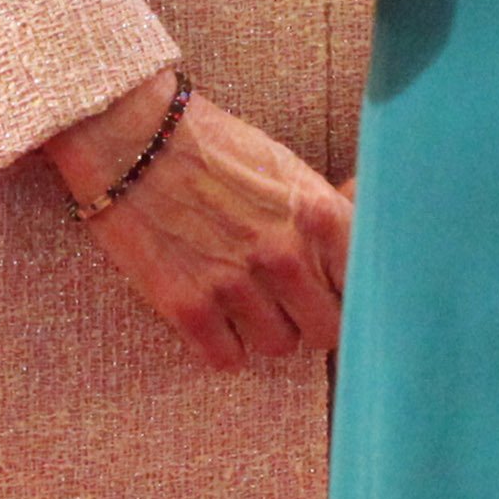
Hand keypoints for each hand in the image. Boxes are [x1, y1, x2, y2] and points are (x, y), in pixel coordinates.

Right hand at [41, 71, 353, 372]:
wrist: (133, 139)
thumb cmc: (216, 149)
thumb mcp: (288, 170)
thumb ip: (326, 219)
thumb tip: (365, 254)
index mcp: (317, 215)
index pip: (366, 288)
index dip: (351, 293)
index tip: (335, 290)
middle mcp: (284, 255)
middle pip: (327, 331)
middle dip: (310, 318)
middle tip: (287, 297)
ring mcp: (236, 283)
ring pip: (279, 347)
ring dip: (265, 330)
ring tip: (244, 296)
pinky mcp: (188, 306)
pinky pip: (228, 359)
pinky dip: (222, 344)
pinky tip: (212, 312)